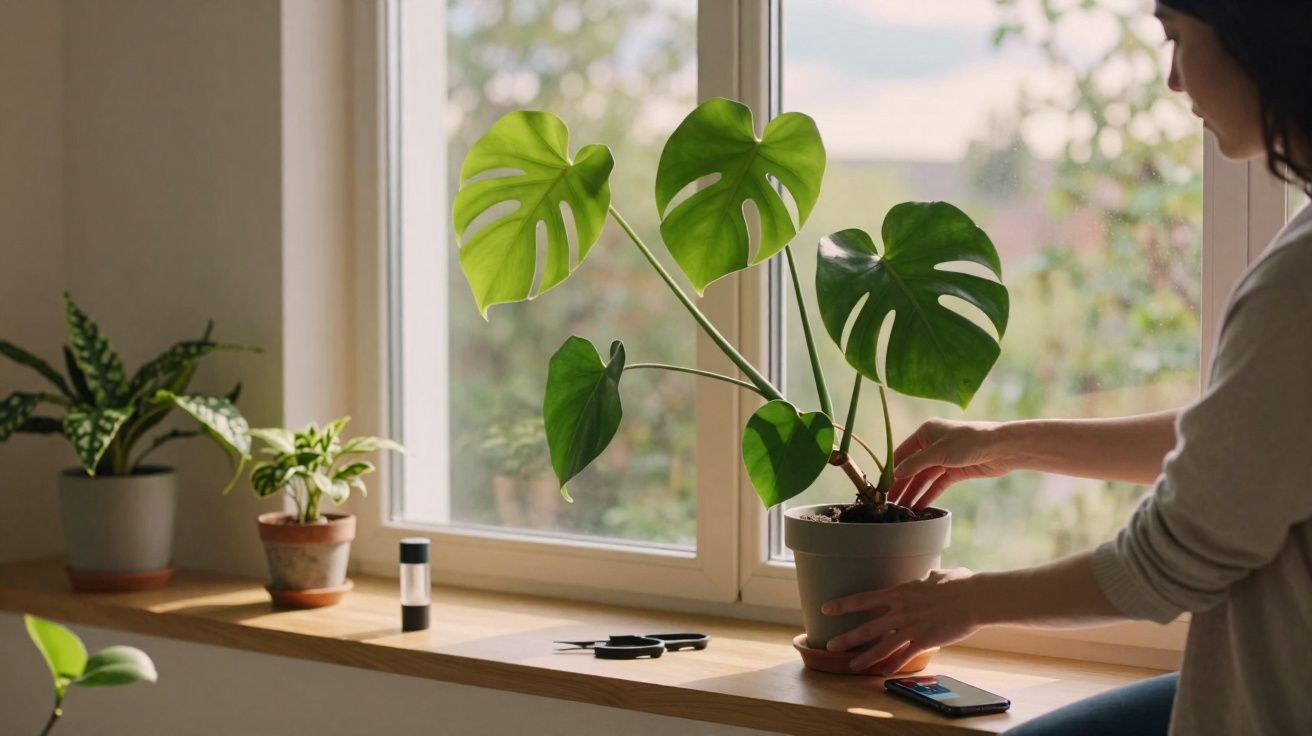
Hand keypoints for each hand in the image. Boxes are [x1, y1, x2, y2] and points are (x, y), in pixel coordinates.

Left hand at [822, 568, 981, 673]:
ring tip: (851, 665)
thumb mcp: (936, 577)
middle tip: (830, 645)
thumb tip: (929, 577)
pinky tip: (884, 673)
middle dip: (846, 638)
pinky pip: (905, 656)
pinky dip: (893, 665)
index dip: (843, 605)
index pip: (864, 599)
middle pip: (867, 628)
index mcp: (899, 593)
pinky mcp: (925, 641)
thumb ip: (926, 580)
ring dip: (865, 657)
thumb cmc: (958, 584)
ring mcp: (911, 628)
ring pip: (882, 646)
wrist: (974, 598)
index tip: (826, 609)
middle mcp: (900, 612)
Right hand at [887, 418, 1014, 509]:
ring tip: (903, 510)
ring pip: (924, 478)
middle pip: (912, 467)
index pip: (902, 453)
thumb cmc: (969, 442)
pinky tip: (919, 506)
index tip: (882, 486)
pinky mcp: (954, 471)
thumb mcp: (938, 452)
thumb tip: (896, 474)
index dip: (892, 469)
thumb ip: (916, 464)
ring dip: (914, 493)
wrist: (1001, 449)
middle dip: (902, 485)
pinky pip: (937, 485)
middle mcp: (932, 444)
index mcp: (926, 432)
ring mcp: (944, 459)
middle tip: (890, 503)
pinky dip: (928, 495)